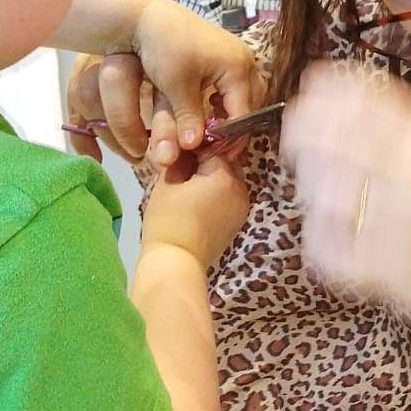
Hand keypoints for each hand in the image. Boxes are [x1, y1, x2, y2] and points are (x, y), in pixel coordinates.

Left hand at [65, 3, 262, 166]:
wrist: (144, 15)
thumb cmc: (164, 47)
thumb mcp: (176, 86)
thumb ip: (189, 118)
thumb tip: (194, 146)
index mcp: (239, 68)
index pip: (244, 113)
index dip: (231, 138)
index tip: (215, 157)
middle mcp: (243, 62)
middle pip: (249, 105)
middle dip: (235, 127)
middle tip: (219, 148)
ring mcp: (234, 57)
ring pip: (241, 96)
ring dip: (229, 114)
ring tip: (217, 133)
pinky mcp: (221, 56)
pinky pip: (230, 86)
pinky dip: (221, 102)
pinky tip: (208, 113)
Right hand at [142, 153, 250, 268]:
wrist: (176, 263)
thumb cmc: (167, 221)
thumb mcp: (168, 182)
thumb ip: (183, 160)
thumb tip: (189, 151)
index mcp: (225, 176)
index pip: (213, 148)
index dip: (194, 149)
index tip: (179, 155)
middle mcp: (241, 189)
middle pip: (225, 162)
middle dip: (206, 163)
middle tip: (183, 172)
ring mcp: (242, 206)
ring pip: (228, 179)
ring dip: (212, 179)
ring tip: (188, 190)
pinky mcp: (238, 221)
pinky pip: (229, 196)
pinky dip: (216, 194)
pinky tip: (197, 202)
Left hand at [280, 62, 410, 328]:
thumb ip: (403, 121)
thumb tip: (334, 86)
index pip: (354, 94)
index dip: (319, 93)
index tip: (309, 98)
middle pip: (325, 137)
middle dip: (302, 139)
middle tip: (299, 147)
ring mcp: (398, 220)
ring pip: (318, 191)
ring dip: (314, 191)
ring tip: (330, 199)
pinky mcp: (387, 269)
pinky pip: (325, 245)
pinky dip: (323, 240)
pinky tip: (341, 237)